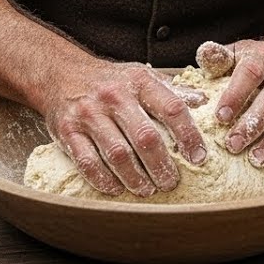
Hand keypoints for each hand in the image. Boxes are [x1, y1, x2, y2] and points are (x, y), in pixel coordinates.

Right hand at [43, 61, 207, 196]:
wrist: (60, 73)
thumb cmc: (110, 80)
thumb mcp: (142, 75)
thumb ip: (171, 91)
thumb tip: (203, 102)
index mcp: (138, 81)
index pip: (171, 108)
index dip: (189, 135)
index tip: (199, 157)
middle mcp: (114, 96)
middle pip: (145, 137)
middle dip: (162, 165)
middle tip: (171, 182)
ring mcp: (88, 114)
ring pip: (118, 154)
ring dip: (136, 178)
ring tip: (148, 189)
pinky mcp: (67, 131)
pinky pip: (87, 162)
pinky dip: (104, 180)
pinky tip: (117, 188)